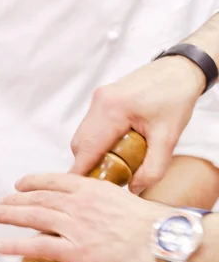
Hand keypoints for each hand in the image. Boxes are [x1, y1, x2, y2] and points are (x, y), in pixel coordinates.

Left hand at [0, 173, 168, 261]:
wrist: (160, 240)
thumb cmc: (149, 225)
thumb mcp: (122, 201)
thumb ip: (101, 204)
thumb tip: (93, 215)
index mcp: (91, 188)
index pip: (53, 180)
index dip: (32, 182)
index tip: (19, 185)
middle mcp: (78, 204)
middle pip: (37, 197)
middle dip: (13, 200)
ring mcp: (74, 226)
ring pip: (32, 216)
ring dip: (7, 215)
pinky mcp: (74, 250)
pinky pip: (36, 245)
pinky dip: (13, 244)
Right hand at [70, 56, 204, 193]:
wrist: (180, 70)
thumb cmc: (176, 97)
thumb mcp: (169, 137)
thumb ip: (153, 168)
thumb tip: (134, 189)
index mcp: (112, 109)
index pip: (86, 150)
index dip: (80, 174)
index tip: (80, 192)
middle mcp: (99, 103)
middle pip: (80, 145)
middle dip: (87, 166)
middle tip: (104, 181)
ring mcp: (98, 100)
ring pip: (83, 137)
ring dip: (92, 155)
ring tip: (112, 167)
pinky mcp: (102, 100)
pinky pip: (91, 128)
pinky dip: (97, 143)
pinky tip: (115, 151)